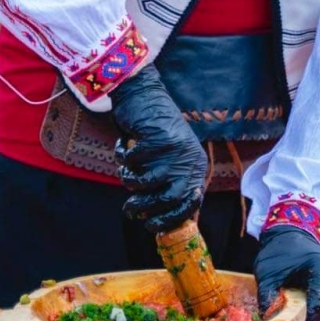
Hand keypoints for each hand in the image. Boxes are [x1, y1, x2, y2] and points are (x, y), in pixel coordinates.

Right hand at [110, 63, 207, 232]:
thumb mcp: (172, 159)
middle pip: (169, 197)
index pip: (190, 202)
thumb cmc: (155, 134)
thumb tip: (164, 221)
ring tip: (125, 172)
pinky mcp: (156, 138)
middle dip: (146, 207)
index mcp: (196, 165)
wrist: (144, 96)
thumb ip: (171, 183)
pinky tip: (124, 146)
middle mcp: (189, 157)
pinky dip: (123, 157)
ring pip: (148, 182)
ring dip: (131, 181)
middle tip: (130, 209)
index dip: (171, 217)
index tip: (152, 224)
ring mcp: (174, 148)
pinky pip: (132, 162)